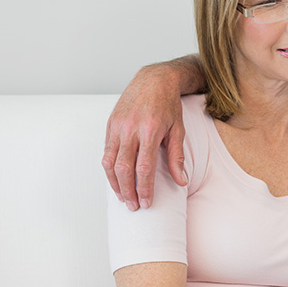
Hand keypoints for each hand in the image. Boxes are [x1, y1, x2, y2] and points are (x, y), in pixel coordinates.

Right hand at [102, 65, 187, 209]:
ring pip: (109, 162)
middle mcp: (130, 129)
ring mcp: (117, 127)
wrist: (153, 80)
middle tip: (134, 206)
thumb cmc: (168, 105)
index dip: (144, 188)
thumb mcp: (178, 129)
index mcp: (149, 131)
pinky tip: (116, 180)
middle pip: (124, 169)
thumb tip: (181, 181)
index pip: (144, 167)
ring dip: (115, 183)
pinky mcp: (110, 125)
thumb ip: (177, 157)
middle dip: (128, 191)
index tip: (147, 202)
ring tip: (123, 198)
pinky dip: (109, 169)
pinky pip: (106, 152)